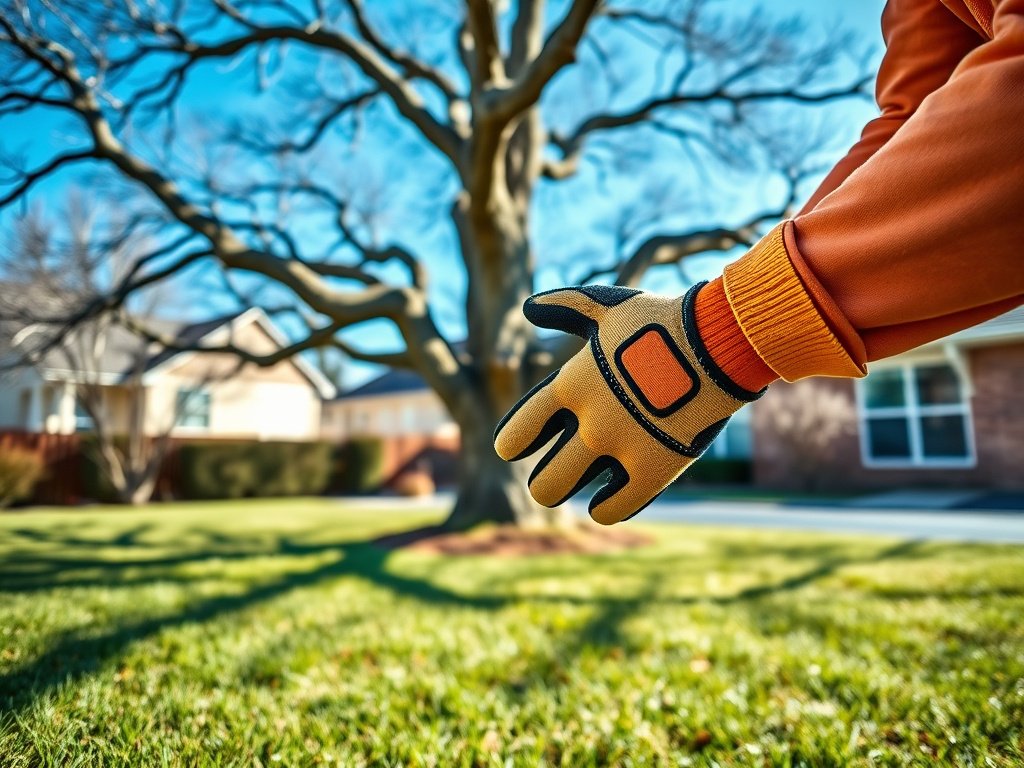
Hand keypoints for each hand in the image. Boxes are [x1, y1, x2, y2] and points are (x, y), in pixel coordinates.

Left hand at [493, 282, 764, 523]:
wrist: (719, 339)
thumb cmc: (661, 321)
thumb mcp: (607, 307)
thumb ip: (564, 307)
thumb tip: (530, 307)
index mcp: (570, 385)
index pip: (517, 435)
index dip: (514, 445)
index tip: (516, 449)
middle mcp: (589, 422)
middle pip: (543, 483)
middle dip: (546, 480)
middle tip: (557, 473)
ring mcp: (622, 448)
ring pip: (565, 495)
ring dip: (570, 491)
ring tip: (579, 482)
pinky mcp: (656, 468)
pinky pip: (613, 509)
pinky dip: (607, 507)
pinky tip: (610, 499)